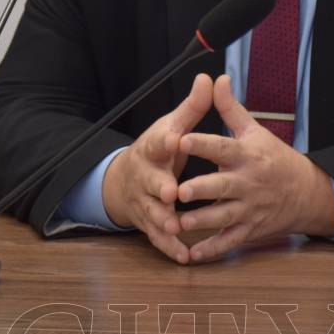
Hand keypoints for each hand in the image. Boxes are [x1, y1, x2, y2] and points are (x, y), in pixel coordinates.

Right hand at [102, 73, 214, 263]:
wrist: (126, 178)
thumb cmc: (158, 150)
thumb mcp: (171, 127)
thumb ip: (192, 108)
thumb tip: (207, 77)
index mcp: (153, 149)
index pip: (158, 142)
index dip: (166, 140)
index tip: (176, 138)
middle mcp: (145, 175)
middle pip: (150, 181)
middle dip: (159, 186)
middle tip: (171, 191)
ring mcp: (144, 200)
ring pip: (152, 212)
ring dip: (162, 220)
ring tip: (175, 227)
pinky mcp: (147, 222)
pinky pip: (157, 237)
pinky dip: (168, 247)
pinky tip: (182, 255)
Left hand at [175, 74, 333, 261]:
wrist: (306, 192)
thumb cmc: (273, 157)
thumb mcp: (254, 130)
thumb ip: (230, 108)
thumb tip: (215, 78)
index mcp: (246, 155)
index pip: (222, 147)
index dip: (202, 143)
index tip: (181, 139)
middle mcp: (247, 183)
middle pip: (222, 186)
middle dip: (201, 189)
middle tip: (178, 190)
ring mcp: (249, 209)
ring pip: (223, 217)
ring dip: (201, 222)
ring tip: (179, 223)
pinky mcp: (249, 230)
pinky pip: (229, 241)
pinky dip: (212, 250)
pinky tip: (191, 254)